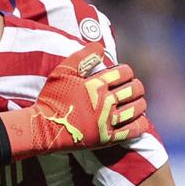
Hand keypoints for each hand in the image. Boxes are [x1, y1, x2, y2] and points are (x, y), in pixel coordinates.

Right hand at [0, 42, 146, 157]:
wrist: (44, 128)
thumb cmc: (52, 99)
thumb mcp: (62, 71)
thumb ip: (82, 57)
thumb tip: (100, 47)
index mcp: (96, 84)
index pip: (124, 72)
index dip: (127, 71)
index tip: (123, 74)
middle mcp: (105, 102)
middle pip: (134, 90)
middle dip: (136, 86)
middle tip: (133, 88)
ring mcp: (107, 121)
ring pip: (136, 109)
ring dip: (140, 103)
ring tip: (137, 103)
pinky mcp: (107, 138)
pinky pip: (132, 131)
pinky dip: (140, 124)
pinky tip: (139, 120)